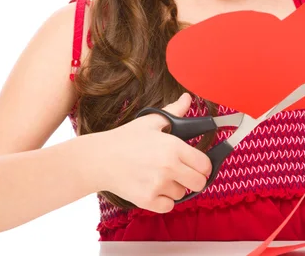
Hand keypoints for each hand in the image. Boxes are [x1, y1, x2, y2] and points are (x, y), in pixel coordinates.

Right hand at [94, 93, 211, 212]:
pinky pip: (169, 206)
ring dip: (176, 187)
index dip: (203, 164)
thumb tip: (187, 98)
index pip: (205, 164)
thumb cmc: (125, 139)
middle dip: (194, 177)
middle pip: (199, 183)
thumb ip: (174, 111)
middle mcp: (169, 168)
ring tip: (161, 175)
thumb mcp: (151, 121)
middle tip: (182, 171)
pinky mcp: (147, 201)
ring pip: (182, 194)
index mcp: (173, 147)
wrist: (99, 159)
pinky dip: (164, 200)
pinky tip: (154, 187)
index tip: (196, 163)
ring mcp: (158, 186)